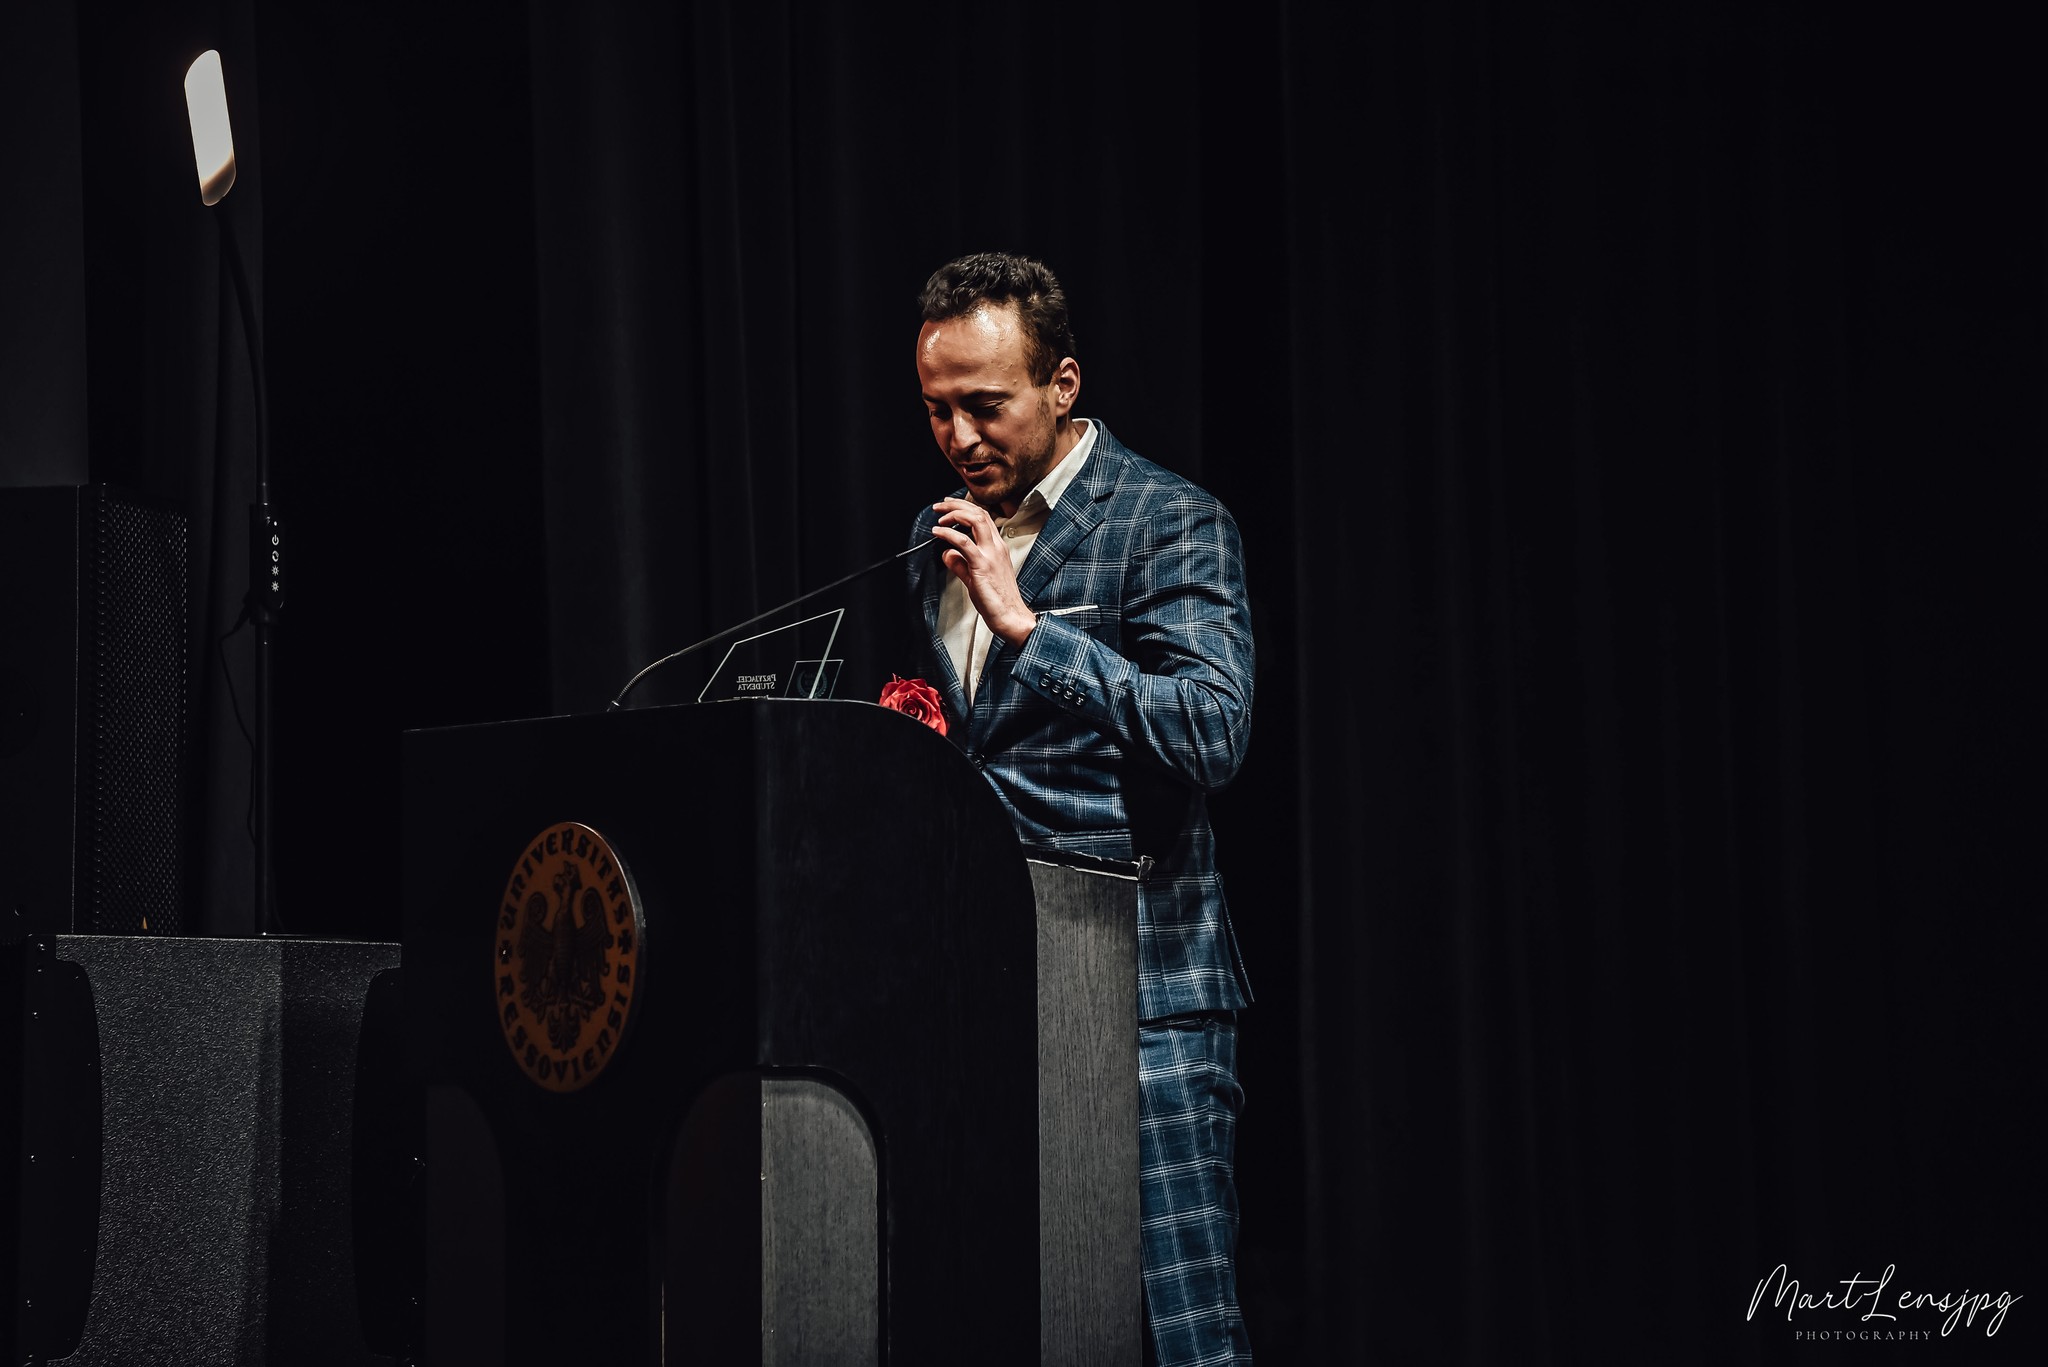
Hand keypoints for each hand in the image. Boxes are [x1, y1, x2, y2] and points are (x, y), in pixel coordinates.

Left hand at [930, 498, 1036, 645]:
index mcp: (997, 547)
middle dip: (957, 504)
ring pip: (975, 520)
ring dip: (954, 514)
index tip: (949, 506)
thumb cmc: (997, 600)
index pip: (983, 517)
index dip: (965, 507)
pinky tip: (938, 532)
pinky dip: (949, 533)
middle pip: (978, 512)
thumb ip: (960, 564)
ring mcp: (990, 554)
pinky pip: (964, 542)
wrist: (1010, 616)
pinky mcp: (982, 565)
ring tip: (939, 517)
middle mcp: (996, 547)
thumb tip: (947, 554)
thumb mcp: (975, 577)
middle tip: (940, 505)